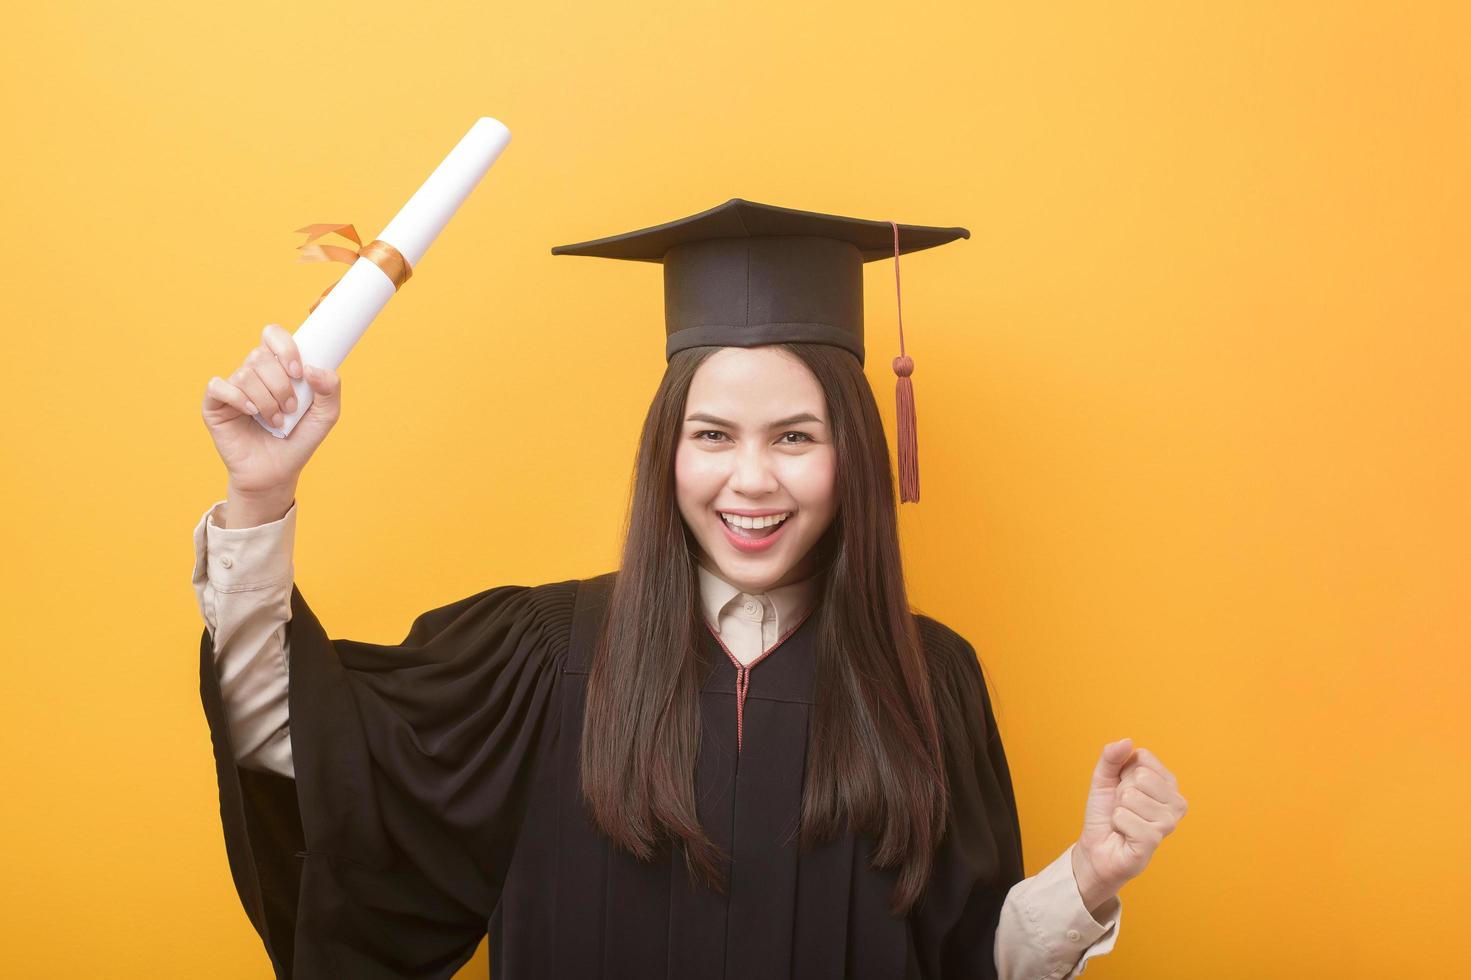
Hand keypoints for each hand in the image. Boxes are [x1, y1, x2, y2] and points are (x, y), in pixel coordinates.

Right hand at [201, 323, 340, 495]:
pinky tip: (251, 414)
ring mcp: (232, 388)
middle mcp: (253, 373)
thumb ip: (330, 389)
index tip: (299, 373)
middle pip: (259, 356)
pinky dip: (238, 399)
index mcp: (277, 367)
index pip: (272, 335)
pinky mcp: (214, 404)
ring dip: (266, 401)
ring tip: (276, 421)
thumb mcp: (325, 416)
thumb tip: (313, 369)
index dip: (285, 348)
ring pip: (245, 374)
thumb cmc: (299, 441)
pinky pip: (218, 386)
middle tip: (290, 409)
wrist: (277, 473)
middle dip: (281, 385)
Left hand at [1072, 739, 1187, 908]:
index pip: (1143, 758)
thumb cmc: (1105, 814)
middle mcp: (1176, 803)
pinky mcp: (1154, 841)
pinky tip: (1123, 834)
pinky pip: (1125, 817)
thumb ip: (1112, 757)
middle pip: (1140, 776)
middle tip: (1122, 808)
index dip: (1123, 772)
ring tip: (1123, 822)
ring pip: (1131, 796)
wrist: (1095, 849)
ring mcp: (1168, 824)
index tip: (1123, 789)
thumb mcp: (1104, 779)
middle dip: (1120, 792)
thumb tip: (1128, 741)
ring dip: (1118, 809)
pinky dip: (1116, 823)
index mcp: (1168, 784)